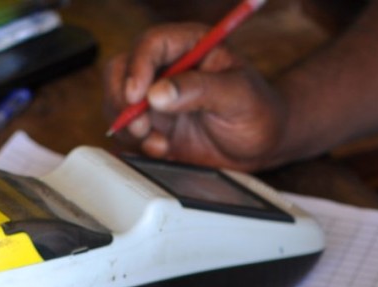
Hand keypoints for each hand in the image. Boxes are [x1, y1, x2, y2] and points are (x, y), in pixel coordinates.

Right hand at [103, 22, 287, 170]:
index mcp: (190, 46)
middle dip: (122, 101)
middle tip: (141, 126)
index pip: (150, 45)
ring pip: (116, 104)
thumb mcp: (238, 96)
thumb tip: (158, 94)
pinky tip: (162, 150)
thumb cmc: (258, 112)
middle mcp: (166, 69)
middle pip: (119, 71)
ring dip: (128, 128)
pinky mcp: (152, 127)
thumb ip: (200, 90)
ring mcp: (156, 99)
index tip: (137, 96)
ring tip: (160, 144)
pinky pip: (126, 133)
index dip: (138, 67)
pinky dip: (136, 145)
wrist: (261, 146)